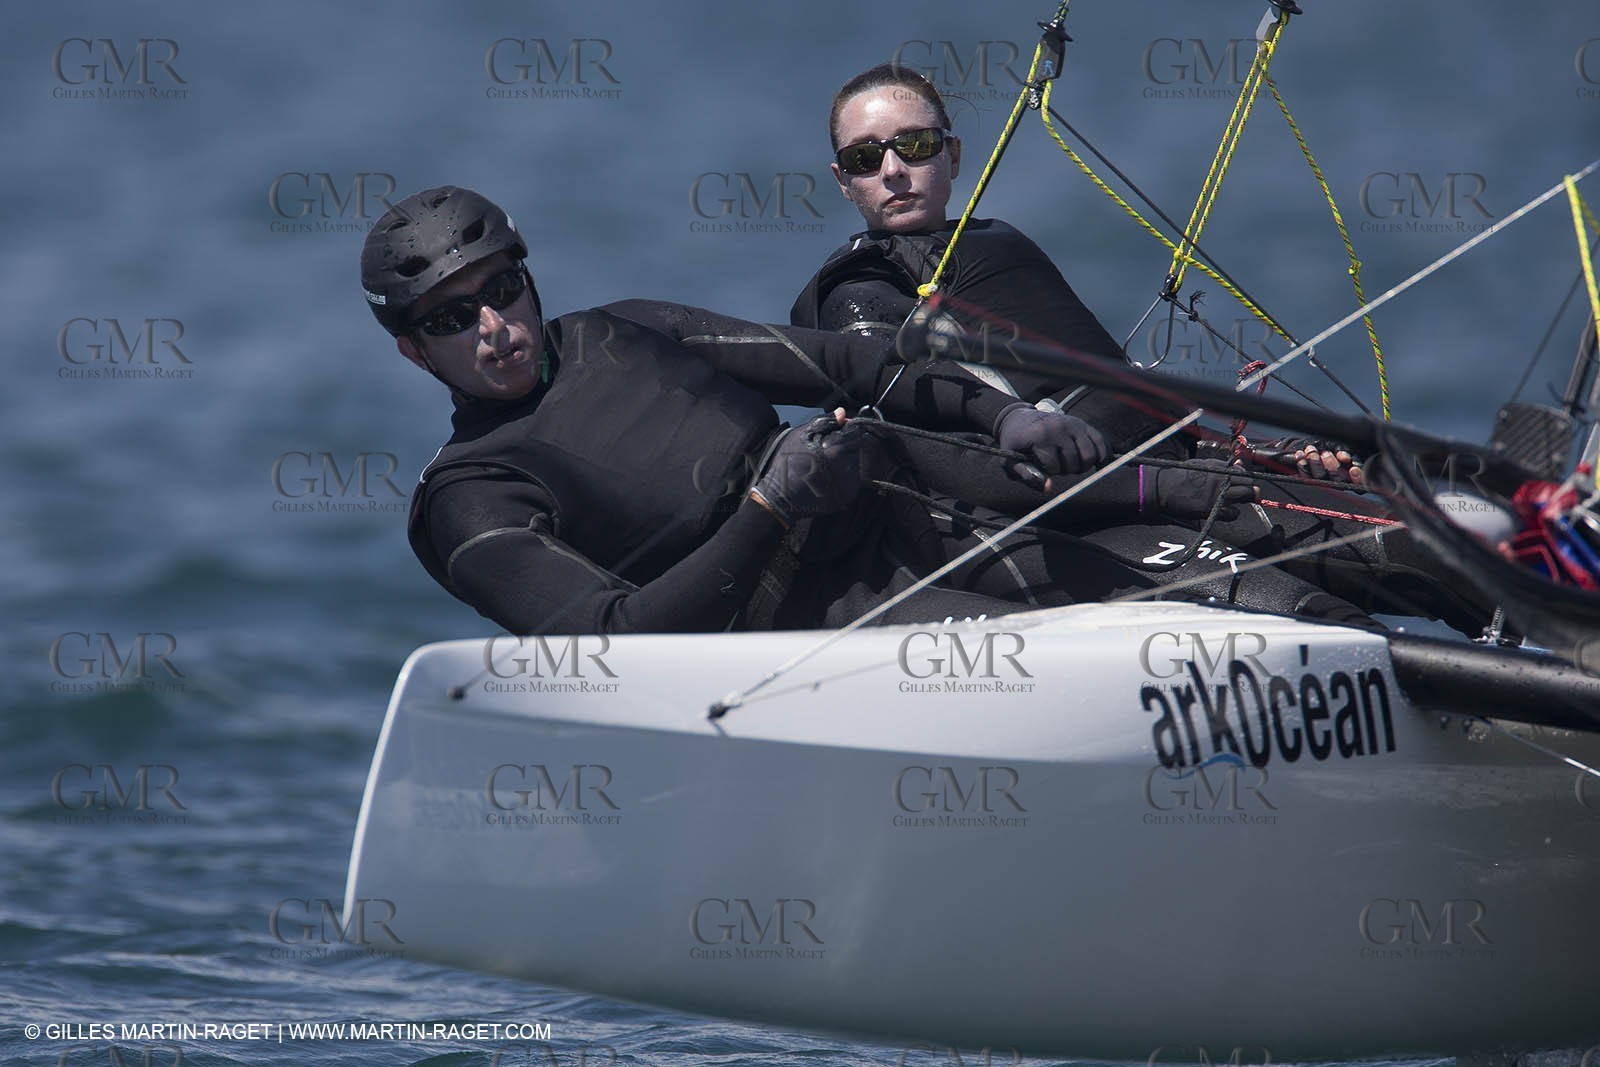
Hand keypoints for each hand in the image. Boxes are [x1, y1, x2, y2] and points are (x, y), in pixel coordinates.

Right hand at [749, 408, 865, 527]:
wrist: (781, 497)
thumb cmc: (787, 464)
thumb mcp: (801, 436)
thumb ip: (825, 422)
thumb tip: (843, 413)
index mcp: (838, 449)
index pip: (856, 432)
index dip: (845, 431)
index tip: (833, 435)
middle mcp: (848, 467)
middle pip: (855, 448)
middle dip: (843, 447)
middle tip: (822, 453)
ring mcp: (850, 483)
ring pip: (853, 464)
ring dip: (842, 462)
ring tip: (821, 467)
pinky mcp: (848, 496)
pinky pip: (850, 480)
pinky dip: (841, 477)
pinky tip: (824, 478)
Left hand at [994, 402, 1107, 477]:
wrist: (1018, 420)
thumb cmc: (1015, 444)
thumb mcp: (1010, 462)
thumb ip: (1027, 475)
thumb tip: (1049, 487)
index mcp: (1039, 434)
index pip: (1054, 466)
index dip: (1048, 471)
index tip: (1040, 464)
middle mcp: (1059, 426)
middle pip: (1075, 462)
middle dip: (1066, 470)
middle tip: (1056, 465)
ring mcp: (1073, 423)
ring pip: (1090, 455)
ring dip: (1082, 466)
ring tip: (1069, 464)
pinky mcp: (1082, 424)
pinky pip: (1101, 443)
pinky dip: (1102, 456)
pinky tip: (1097, 465)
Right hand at [1148, 460, 1256, 520]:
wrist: (1164, 488)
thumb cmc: (1181, 476)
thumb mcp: (1201, 465)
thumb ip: (1221, 466)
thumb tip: (1240, 464)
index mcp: (1218, 468)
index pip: (1244, 473)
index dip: (1243, 479)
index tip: (1239, 483)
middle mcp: (1221, 480)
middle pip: (1249, 484)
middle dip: (1248, 489)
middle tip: (1241, 494)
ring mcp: (1218, 494)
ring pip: (1245, 496)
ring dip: (1241, 500)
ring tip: (1230, 501)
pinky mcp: (1212, 509)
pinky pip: (1233, 513)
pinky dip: (1231, 513)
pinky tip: (1223, 510)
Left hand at [1293, 442, 1363, 484]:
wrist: (1311, 444)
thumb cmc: (1331, 444)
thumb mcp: (1341, 444)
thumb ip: (1345, 450)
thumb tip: (1345, 458)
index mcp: (1352, 474)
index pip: (1360, 484)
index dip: (1357, 478)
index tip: (1353, 469)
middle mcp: (1338, 481)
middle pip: (1338, 480)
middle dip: (1331, 465)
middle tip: (1326, 453)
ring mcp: (1323, 482)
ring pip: (1320, 478)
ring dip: (1315, 462)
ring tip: (1311, 450)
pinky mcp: (1308, 480)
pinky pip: (1304, 476)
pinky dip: (1302, 464)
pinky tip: (1300, 454)